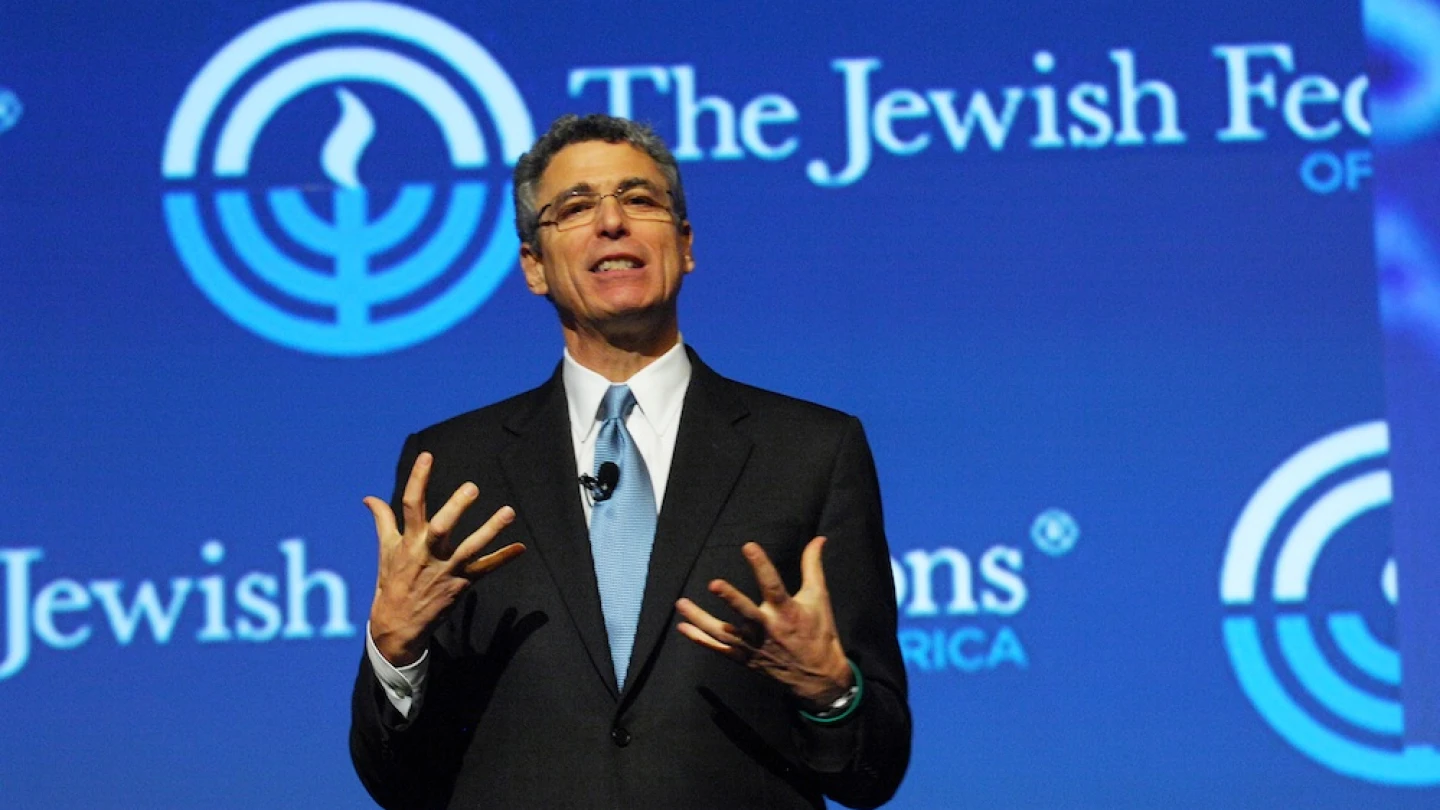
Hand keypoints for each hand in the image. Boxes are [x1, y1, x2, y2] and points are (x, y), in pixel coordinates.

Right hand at [364, 451, 524, 665]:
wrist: (397, 625)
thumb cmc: (392, 583)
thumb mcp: (385, 550)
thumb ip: (382, 521)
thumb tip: (368, 498)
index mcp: (409, 541)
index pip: (410, 505)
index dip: (418, 479)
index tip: (428, 456)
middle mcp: (427, 553)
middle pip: (441, 527)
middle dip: (455, 508)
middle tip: (472, 488)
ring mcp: (446, 569)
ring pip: (470, 547)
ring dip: (490, 530)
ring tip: (508, 512)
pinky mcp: (461, 584)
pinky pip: (485, 570)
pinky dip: (503, 558)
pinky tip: (520, 547)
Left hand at [675, 536, 852, 707]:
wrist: (818, 678)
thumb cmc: (818, 632)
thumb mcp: (819, 598)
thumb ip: (812, 567)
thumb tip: (819, 539)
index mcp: (787, 612)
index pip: (773, 585)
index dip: (761, 565)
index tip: (748, 546)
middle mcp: (769, 630)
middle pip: (747, 613)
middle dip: (731, 599)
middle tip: (713, 584)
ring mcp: (754, 647)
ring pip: (724, 633)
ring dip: (701, 619)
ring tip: (681, 604)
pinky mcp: (746, 659)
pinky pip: (720, 649)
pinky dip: (701, 639)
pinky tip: (683, 627)